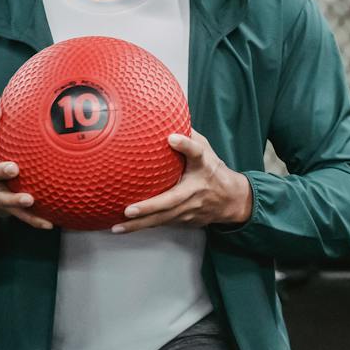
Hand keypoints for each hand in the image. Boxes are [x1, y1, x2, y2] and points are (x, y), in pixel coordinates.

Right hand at [0, 107, 52, 230]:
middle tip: (13, 168)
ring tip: (29, 199)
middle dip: (0, 170)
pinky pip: (21, 218)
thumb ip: (12, 129)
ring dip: (16, 200)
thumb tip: (42, 101)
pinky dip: (35, 220)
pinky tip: (50, 223)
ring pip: (4, 199)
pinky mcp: (3, 210)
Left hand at [113, 130, 253, 233]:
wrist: (232, 200)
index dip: (186, 145)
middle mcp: (196, 190)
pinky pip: (161, 223)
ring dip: (139, 224)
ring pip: (163, 219)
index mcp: (203, 167)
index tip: (173, 138)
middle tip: (129, 210)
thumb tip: (166, 121)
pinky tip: (123, 228)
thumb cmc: (213, 171)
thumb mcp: (206, 150)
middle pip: (172, 200)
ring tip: (117, 227)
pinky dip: (142, 226)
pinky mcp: (185, 221)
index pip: (197, 153)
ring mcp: (190, 209)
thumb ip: (188, 138)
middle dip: (150, 207)